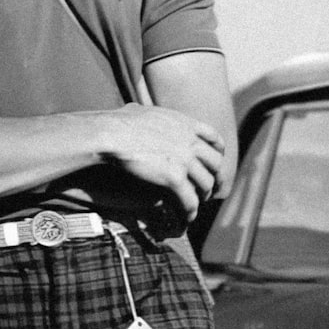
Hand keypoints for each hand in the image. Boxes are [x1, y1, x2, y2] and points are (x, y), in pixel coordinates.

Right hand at [102, 103, 225, 222]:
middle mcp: (189, 140)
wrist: (111, 134)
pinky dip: (189, 212)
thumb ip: (150, 114)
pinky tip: (185, 218)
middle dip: (214, 178)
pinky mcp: (174, 178)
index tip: (211, 165)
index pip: (215, 139)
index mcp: (185, 123)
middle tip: (207, 188)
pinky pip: (190, 201)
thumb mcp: (141, 111)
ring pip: (206, 184)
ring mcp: (184, 159)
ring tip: (193, 203)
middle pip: (215, 164)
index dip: (218, 154)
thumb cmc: (119, 122)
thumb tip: (136, 110)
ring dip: (201, 196)